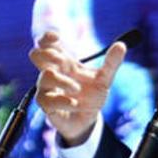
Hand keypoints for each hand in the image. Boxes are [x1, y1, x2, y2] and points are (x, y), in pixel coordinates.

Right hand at [29, 31, 125, 145]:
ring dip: (62, 81)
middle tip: (63, 61)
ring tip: (77, 89)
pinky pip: (45, 100)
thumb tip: (121, 45)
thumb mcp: (104, 79)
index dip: (47, 38)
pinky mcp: (47, 106)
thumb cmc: (91, 95)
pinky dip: (62, 100)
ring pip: (44, 76)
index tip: (56, 37)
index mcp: (64, 63)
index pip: (47, 44)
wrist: (89, 119)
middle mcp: (53, 73)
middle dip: (48, 54)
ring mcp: (48, 89)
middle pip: (36, 55)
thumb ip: (111, 63)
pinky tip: (74, 104)